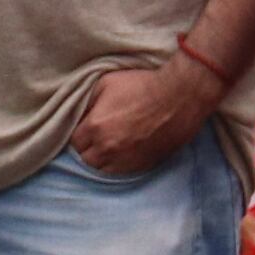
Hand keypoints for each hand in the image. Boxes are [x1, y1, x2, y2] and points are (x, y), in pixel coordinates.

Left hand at [73, 54, 216, 176]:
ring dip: (102, 159)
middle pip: (86, 158)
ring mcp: (126, 159)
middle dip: (88, 148)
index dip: (80, 133)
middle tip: (98, 136)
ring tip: (110, 145)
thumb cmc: (143, 86)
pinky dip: (119, 164)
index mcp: (96, 126)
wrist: (179, 97)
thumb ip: (87, 101)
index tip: (87, 127)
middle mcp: (108, 148)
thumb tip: (81, 114)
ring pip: (103, 169)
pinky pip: (122, 172)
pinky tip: (124, 151)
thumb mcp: (106, 83)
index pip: (74, 141)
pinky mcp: (143, 164)